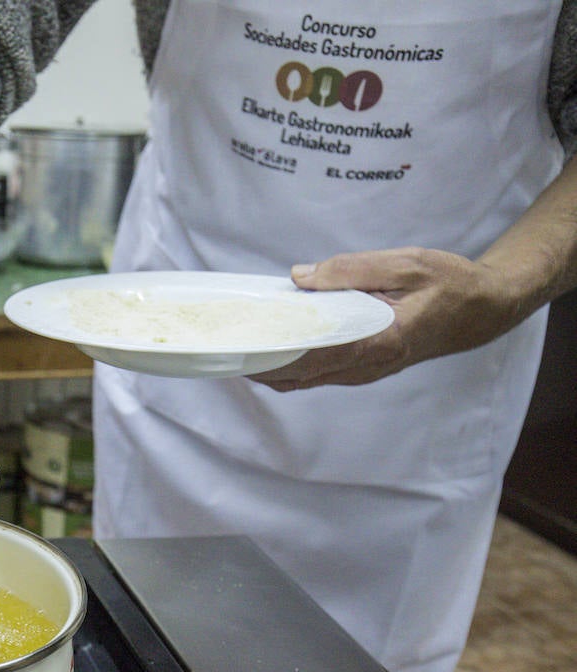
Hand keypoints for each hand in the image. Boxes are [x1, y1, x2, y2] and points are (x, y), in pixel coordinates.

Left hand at [250, 247, 521, 390]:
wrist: (480, 311)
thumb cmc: (447, 284)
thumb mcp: (406, 263)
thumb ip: (351, 270)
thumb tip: (301, 277)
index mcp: (378, 341)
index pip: (312, 353)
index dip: (271, 352)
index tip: (238, 345)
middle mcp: (365, 366)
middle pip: (296, 374)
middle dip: (256, 361)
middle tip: (219, 342)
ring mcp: (361, 373)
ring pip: (300, 379)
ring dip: (266, 365)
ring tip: (232, 343)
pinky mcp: (358, 369)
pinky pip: (311, 374)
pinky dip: (284, 364)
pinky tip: (264, 344)